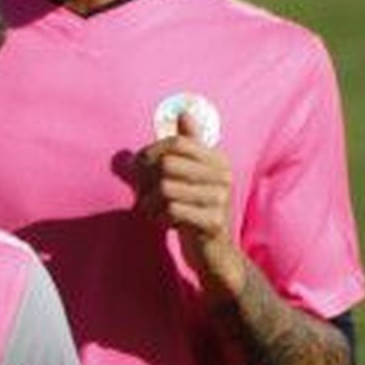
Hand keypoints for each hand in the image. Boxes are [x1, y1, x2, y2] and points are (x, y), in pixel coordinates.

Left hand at [132, 110, 244, 296]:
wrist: (213, 252)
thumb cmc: (194, 209)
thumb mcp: (191, 175)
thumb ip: (187, 145)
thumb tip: (184, 111)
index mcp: (217, 159)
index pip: (176, 142)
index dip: (150, 152)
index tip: (140, 168)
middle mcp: (223, 175)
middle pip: (166, 165)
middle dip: (146, 181)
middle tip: (145, 196)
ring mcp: (221, 198)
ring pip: (165, 188)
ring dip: (150, 203)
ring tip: (155, 211)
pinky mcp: (214, 222)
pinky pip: (172, 210)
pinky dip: (159, 218)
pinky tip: (166, 223)